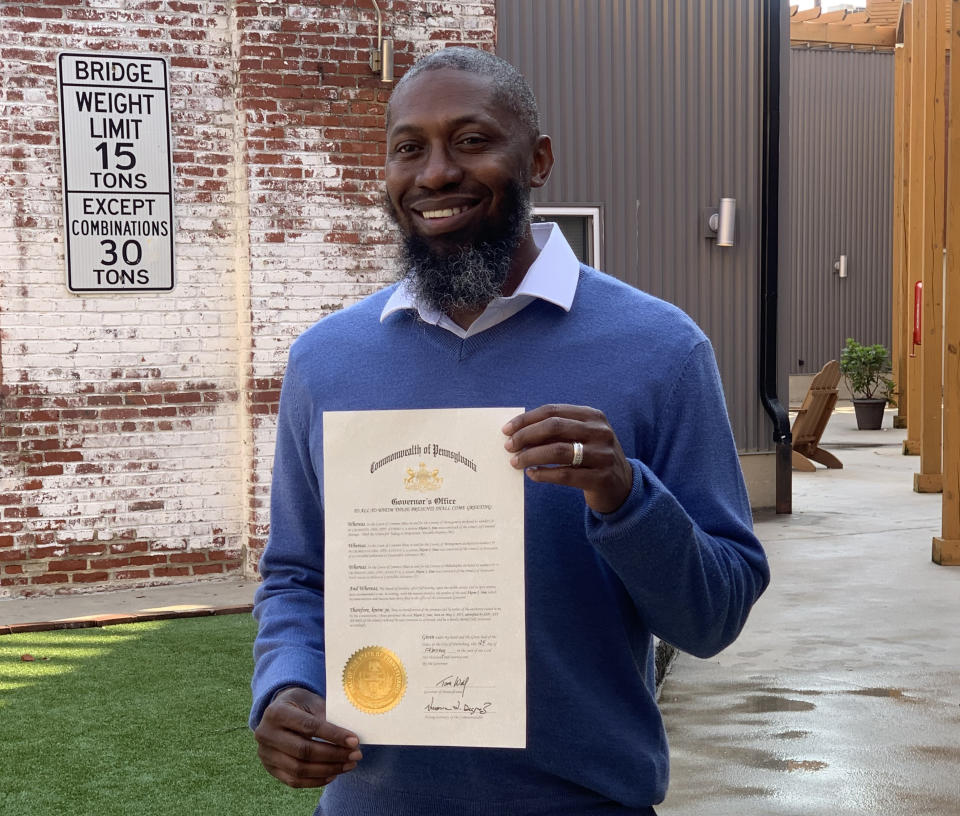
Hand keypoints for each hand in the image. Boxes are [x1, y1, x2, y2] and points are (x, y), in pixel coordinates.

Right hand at [254, 686, 361, 788]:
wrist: (278, 711)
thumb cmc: (300, 704)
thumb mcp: (311, 701)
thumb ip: (326, 717)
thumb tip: (349, 739)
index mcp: (277, 712)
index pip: (309, 727)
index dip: (333, 735)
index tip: (354, 741)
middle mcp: (266, 734)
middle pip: (303, 751)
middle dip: (334, 755)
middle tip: (356, 755)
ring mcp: (265, 754)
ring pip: (299, 769)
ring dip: (328, 770)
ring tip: (348, 765)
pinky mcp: (270, 768)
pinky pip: (294, 781)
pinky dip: (316, 781)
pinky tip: (333, 774)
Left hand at [502, 404, 632, 513]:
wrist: (622, 486)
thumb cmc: (592, 458)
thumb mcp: (582, 437)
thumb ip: (557, 431)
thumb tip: (518, 432)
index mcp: (593, 416)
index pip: (553, 411)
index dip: (527, 419)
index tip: (507, 430)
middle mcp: (600, 432)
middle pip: (554, 427)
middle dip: (526, 436)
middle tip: (509, 446)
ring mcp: (603, 455)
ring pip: (558, 451)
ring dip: (531, 456)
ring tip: (516, 462)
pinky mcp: (601, 477)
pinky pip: (565, 474)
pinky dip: (544, 474)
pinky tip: (532, 474)